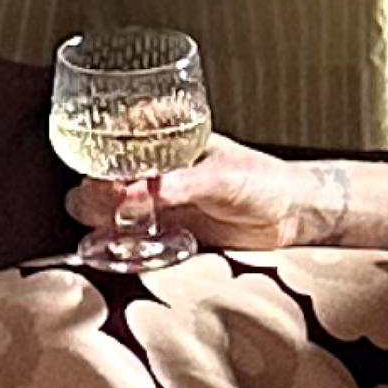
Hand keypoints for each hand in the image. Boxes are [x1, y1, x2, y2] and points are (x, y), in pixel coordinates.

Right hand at [65, 139, 342, 258]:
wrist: (291, 216)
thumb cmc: (263, 180)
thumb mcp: (224, 176)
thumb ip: (186, 183)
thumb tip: (152, 190)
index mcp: (164, 141)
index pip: (113, 140)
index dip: (99, 154)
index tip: (107, 173)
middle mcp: (153, 171)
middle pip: (100, 178)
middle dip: (97, 192)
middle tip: (116, 203)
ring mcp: (156, 203)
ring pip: (106, 211)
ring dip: (104, 220)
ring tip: (123, 227)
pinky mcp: (165, 233)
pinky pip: (129, 241)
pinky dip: (121, 245)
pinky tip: (130, 248)